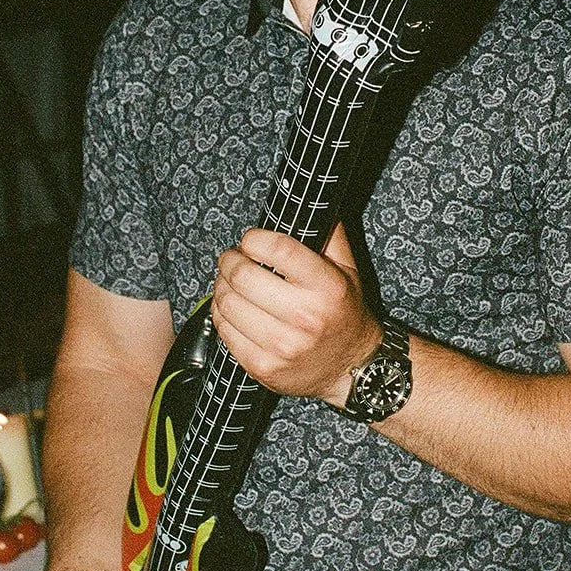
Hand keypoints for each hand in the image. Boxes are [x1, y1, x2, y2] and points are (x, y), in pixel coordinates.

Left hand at [211, 223, 380, 405]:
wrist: (350, 369)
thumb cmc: (345, 313)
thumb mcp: (348, 270)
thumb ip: (331, 235)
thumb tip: (314, 201)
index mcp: (327, 288)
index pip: (278, 249)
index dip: (254, 238)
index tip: (251, 239)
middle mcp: (304, 317)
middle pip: (243, 276)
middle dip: (229, 260)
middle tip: (232, 258)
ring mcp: (282, 346)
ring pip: (227, 304)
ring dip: (221, 286)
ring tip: (229, 282)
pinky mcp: (263, 366)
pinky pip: (224, 332)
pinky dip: (221, 315)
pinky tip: (232, 309)